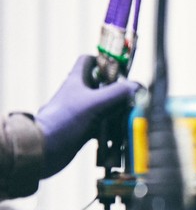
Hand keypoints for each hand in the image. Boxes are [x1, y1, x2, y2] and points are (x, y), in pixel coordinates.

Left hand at [34, 55, 138, 177]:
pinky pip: (103, 126)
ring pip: (105, 107)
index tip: (120, 71)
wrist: (44, 148)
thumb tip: (138, 86)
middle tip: (134, 98)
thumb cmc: (64, 121)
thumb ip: (117, 93)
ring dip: (118, 112)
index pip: (89, 61)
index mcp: (77, 81)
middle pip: (103, 86)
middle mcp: (79, 94)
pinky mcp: (83, 129)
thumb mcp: (94, 103)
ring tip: (131, 118)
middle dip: (119, 91)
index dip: (104, 61)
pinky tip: (121, 136)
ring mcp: (81, 112)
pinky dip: (113, 130)